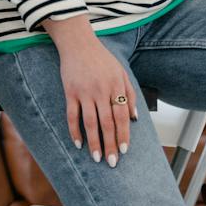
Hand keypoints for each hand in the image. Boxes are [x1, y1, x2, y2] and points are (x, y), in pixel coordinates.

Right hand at [46, 16, 137, 166]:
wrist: (78, 42)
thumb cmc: (101, 58)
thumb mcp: (122, 73)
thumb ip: (130, 95)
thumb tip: (135, 119)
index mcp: (116, 87)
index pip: (121, 116)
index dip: (123, 135)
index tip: (123, 151)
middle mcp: (101, 91)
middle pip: (107, 123)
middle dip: (110, 144)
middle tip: (111, 162)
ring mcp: (84, 92)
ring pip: (90, 122)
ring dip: (94, 142)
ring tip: (96, 158)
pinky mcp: (70, 91)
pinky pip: (72, 115)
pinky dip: (74, 131)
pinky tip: (78, 143)